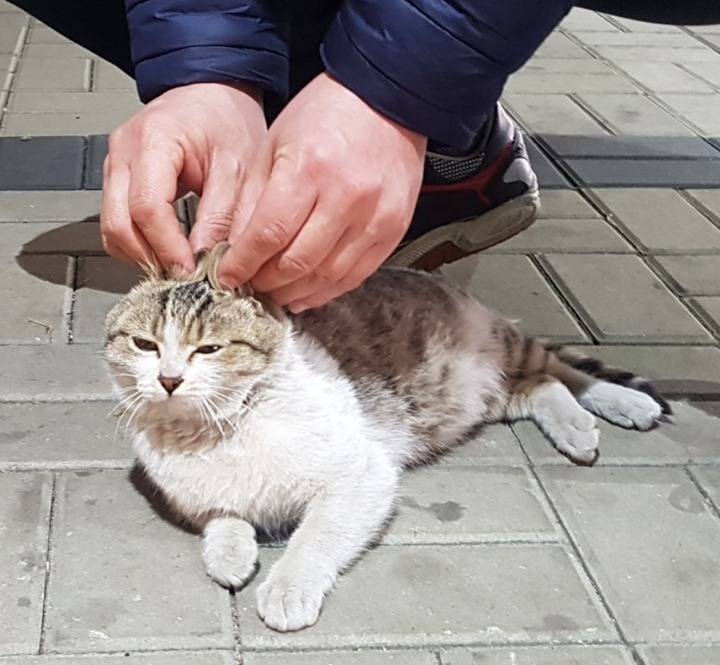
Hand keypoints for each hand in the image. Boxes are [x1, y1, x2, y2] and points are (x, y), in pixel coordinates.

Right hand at [101, 82, 265, 271]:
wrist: (212, 95)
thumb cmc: (226, 120)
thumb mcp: (238, 167)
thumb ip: (221, 215)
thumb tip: (207, 260)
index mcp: (153, 140)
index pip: (147, 207)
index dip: (168, 247)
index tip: (192, 271)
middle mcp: (123, 152)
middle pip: (118, 223)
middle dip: (150, 257)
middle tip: (185, 277)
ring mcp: (115, 165)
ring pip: (112, 228)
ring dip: (142, 255)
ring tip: (180, 267)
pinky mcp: (119, 178)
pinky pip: (118, 222)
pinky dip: (139, 244)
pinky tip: (168, 251)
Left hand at [218, 73, 426, 310]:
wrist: (388, 99)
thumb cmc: (327, 115)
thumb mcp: (274, 144)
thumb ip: (253, 199)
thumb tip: (234, 247)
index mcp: (309, 168)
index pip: (268, 234)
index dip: (243, 263)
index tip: (227, 276)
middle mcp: (346, 197)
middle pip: (297, 262)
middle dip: (266, 282)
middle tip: (249, 285)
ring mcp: (375, 217)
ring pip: (326, 276)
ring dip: (295, 292)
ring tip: (275, 292)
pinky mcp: (394, 230)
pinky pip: (355, 276)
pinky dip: (327, 290)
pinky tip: (306, 291)